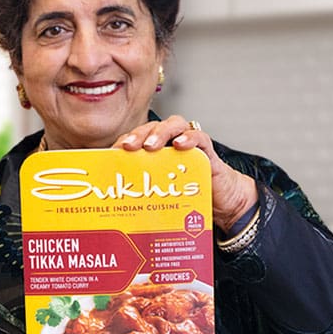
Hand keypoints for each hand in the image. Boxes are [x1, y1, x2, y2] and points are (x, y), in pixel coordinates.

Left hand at [113, 115, 257, 232]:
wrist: (219, 201)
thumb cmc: (188, 195)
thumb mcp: (160, 193)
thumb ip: (143, 192)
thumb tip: (116, 207)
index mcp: (156, 150)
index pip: (137, 138)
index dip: (124, 142)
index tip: (112, 153)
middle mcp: (171, 142)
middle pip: (151, 128)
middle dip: (138, 135)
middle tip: (128, 147)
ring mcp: (189, 143)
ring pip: (173, 125)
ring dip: (160, 133)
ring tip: (150, 146)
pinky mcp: (207, 150)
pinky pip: (199, 137)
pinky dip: (189, 138)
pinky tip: (180, 144)